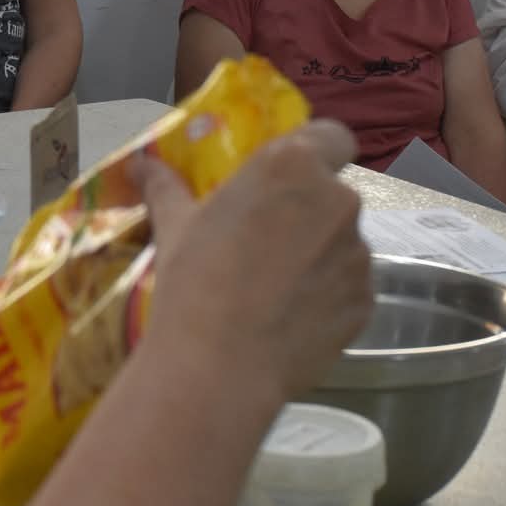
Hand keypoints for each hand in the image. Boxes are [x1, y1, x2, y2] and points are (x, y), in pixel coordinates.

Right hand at [134, 120, 371, 403]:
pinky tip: (290, 320)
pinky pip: (348, 288)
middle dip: (308, 212)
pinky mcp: (366, 301)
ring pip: (343, 243)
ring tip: (274, 291)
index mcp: (292, 166)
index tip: (291, 179)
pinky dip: (327, 297)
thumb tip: (139, 164)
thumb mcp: (174, 228)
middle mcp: (337, 200)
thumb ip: (166, 187)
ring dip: (318, 256)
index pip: (333, 137)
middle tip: (266, 242)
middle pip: (333, 195)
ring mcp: (358, 253)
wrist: (219, 368)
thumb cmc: (194, 283)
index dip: (318, 153)